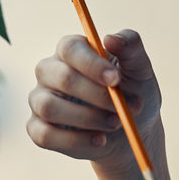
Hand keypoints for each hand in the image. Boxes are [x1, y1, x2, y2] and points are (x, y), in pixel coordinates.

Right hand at [28, 29, 161, 172]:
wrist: (134, 130)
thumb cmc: (135, 92)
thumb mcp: (140, 69)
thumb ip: (131, 47)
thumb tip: (111, 38)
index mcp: (72, 50)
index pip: (70, 48)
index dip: (92, 64)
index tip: (116, 79)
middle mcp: (49, 71)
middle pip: (61, 78)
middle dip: (97, 95)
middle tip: (123, 108)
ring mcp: (40, 100)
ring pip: (49, 107)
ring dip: (87, 118)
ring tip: (116, 123)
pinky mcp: (38, 128)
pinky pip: (44, 135)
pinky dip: (75, 141)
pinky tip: (99, 140)